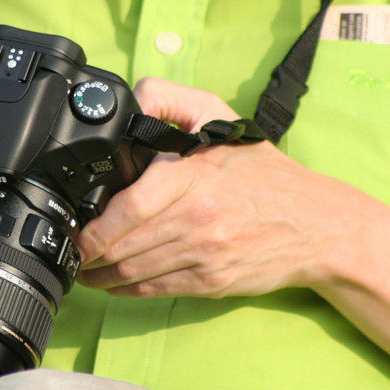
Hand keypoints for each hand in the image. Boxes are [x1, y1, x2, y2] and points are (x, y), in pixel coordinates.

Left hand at [76, 77, 340, 297]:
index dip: (96, 229)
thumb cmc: (263, 171)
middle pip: (125, 245)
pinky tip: (113, 283)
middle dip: (90, 254)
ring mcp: (204, 254)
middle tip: (72, 252)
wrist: (317, 224)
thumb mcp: (220, 117)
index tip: (77, 233)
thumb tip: (130, 101)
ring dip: (102, 275)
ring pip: (136, 271)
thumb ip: (170, 100)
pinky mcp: (212, 281)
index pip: (130, 208)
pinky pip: (157, 289)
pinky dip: (128, 289)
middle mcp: (197, 218)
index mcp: (193, 177)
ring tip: (85, 270)